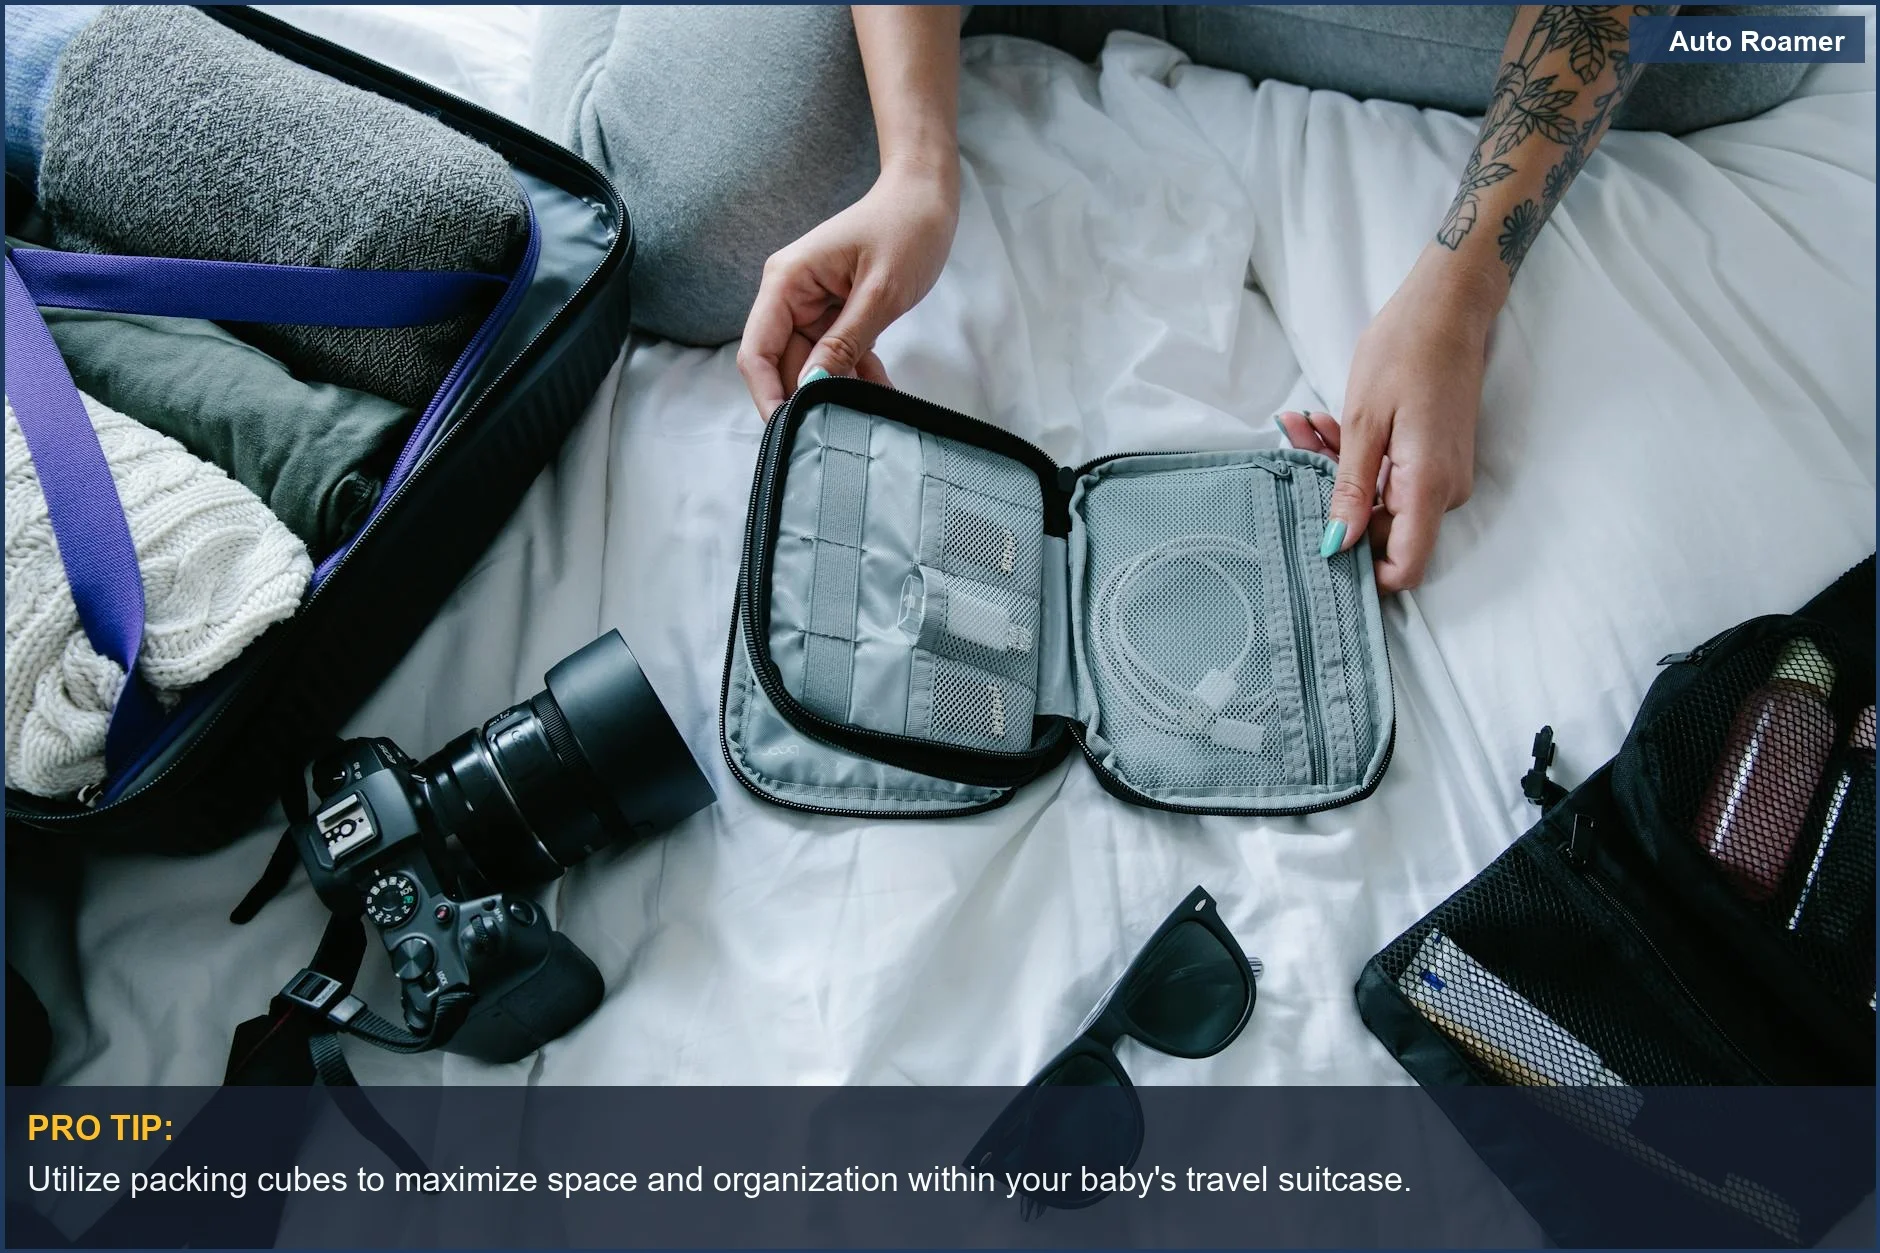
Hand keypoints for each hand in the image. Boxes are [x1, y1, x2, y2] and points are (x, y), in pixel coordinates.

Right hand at [737, 159, 959, 416]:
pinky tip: (880, 395)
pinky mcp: (835, 314)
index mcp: (787, 282)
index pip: (757, 350)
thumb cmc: (905, 229)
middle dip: (810, 397)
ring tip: (870, 414)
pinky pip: (836, 355)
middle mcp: (791, 296)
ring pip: (812, 365)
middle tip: (843, 429)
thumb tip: (813, 385)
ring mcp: (812, 306)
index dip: (767, 394)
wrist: (925, 198)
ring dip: (838, 390)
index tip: (789, 430)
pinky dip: (856, 375)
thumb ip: (846, 340)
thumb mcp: (880, 291)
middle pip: (783, 364)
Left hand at [1277, 245, 1503, 592]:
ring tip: (1307, 426)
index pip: (1403, 568)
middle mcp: (1444, 492)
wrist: (1448, 307)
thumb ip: (1349, 489)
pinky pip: (1391, 480)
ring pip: (1380, 503)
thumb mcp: (1363, 421)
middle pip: (1383, 534)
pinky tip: (1328, 426)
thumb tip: (1337, 544)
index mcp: (1427, 486)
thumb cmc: (1405, 352)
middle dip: (1332, 503)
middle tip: (1295, 448)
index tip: (1318, 545)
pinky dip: (1357, 461)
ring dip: (1337, 474)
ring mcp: (1443, 477)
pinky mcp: (1436, 461)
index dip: (1362, 572)